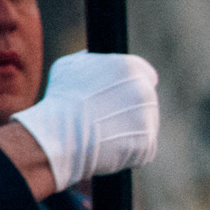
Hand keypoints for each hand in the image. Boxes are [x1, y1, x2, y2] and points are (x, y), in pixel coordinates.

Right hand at [15, 52, 158, 188]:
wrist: (60, 136)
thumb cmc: (60, 100)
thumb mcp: (70, 66)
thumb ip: (92, 60)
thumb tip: (96, 59)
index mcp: (131, 68)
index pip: (145, 75)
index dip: (130, 85)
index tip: (119, 95)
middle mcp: (145, 92)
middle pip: (146, 100)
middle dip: (129, 108)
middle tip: (104, 117)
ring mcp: (149, 119)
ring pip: (144, 125)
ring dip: (128, 129)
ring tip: (101, 133)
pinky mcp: (147, 144)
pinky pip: (141, 147)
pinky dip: (128, 150)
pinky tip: (108, 148)